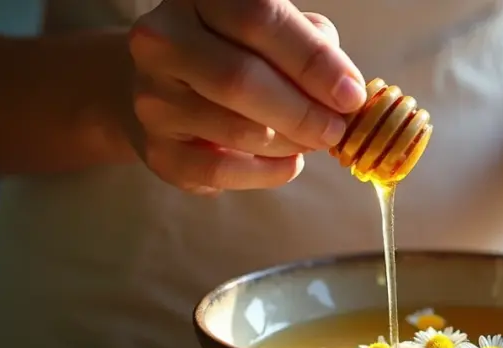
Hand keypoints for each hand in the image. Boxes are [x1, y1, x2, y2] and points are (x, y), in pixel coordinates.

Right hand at [127, 0, 366, 194]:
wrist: (161, 84)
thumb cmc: (233, 51)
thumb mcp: (271, 30)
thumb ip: (309, 45)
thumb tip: (345, 89)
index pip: (260, 19)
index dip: (312, 60)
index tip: (350, 94)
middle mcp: (163, 40)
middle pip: (240, 78)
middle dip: (302, 111)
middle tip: (336, 129)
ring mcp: (152, 96)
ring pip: (234, 129)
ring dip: (289, 143)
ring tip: (313, 141)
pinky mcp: (155, 148)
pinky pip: (218, 170)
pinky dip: (265, 173)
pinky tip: (289, 164)